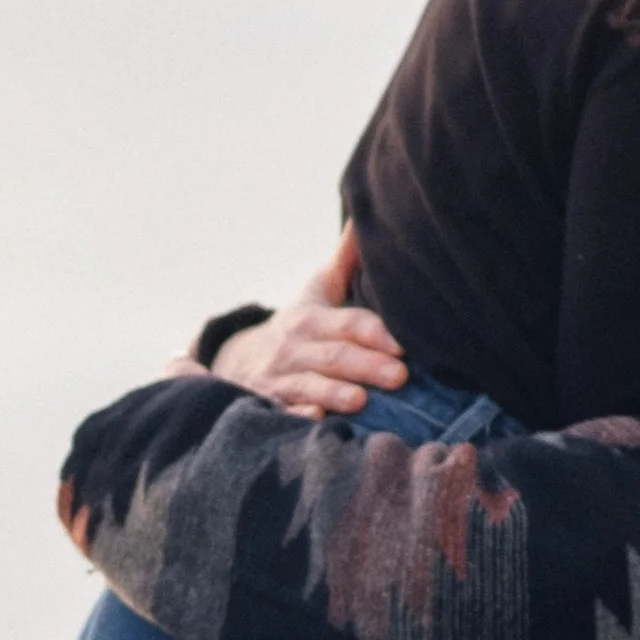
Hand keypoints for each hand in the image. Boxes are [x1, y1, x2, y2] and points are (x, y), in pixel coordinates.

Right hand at [213, 225, 410, 415]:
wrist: (237, 361)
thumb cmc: (297, 328)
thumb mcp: (316, 293)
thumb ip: (344, 262)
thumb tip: (366, 220)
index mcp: (312, 319)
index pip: (347, 323)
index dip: (374, 333)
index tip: (403, 344)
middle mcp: (295, 348)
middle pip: (334, 356)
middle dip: (366, 365)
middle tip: (400, 376)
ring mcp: (281, 379)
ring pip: (309, 385)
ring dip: (333, 392)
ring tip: (360, 401)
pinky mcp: (270, 406)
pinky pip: (283, 413)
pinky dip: (298, 417)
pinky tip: (317, 420)